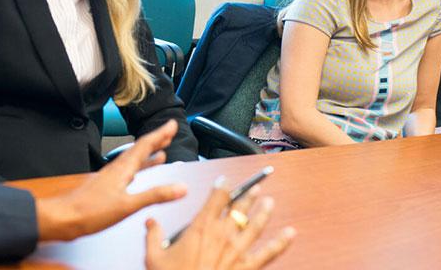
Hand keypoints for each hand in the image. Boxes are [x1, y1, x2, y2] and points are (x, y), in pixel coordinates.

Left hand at [36, 120, 186, 240]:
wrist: (63, 218)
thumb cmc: (90, 211)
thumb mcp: (128, 205)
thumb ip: (154, 195)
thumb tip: (180, 188)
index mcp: (123, 169)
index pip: (145, 145)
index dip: (160, 134)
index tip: (171, 124)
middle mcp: (116, 169)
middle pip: (139, 150)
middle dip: (156, 140)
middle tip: (169, 133)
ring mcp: (110, 178)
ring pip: (133, 161)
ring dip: (148, 155)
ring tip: (161, 152)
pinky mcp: (106, 187)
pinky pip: (127, 173)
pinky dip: (138, 170)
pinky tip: (138, 175)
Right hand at [143, 181, 294, 269]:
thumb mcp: (154, 258)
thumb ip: (152, 236)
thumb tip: (150, 222)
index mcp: (200, 229)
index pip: (214, 200)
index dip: (221, 187)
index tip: (224, 180)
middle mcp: (222, 235)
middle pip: (238, 209)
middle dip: (247, 196)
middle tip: (255, 187)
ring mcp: (237, 251)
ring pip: (255, 225)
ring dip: (263, 212)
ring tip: (270, 202)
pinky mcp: (248, 267)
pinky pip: (268, 253)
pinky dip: (281, 242)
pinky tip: (290, 233)